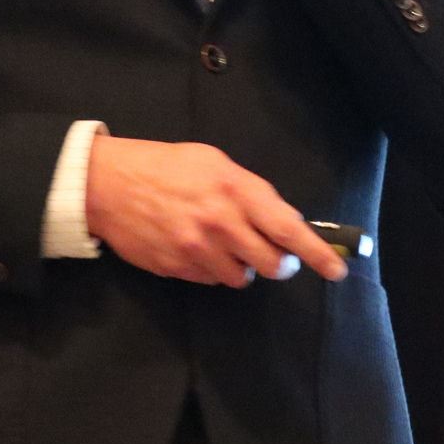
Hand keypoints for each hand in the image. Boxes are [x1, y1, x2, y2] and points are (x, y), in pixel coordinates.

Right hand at [85, 133, 348, 286]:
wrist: (106, 184)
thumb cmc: (165, 165)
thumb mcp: (214, 162)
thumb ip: (249, 192)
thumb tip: (280, 221)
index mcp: (236, 190)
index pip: (288, 229)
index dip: (317, 253)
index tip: (336, 269)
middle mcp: (221, 224)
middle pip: (273, 264)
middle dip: (281, 264)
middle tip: (277, 257)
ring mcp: (197, 250)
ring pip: (242, 278)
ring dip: (244, 267)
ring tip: (226, 245)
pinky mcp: (177, 269)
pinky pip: (211, 280)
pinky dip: (213, 270)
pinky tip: (197, 248)